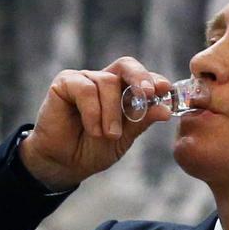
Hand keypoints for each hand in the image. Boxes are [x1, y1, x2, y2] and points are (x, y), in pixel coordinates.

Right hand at [20, 58, 172, 188]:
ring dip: (112, 112)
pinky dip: (93, 112)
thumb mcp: (123, 137)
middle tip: (148, 95)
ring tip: (109, 134)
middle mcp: (102, 81)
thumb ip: (141, 121)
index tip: (165, 89)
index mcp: (120, 91)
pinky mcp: (64, 84)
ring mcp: (83, 80)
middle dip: (140, 78)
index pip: (141, 77)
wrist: (63, 164)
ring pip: (107, 82)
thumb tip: (165, 110)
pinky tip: (93, 129)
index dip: (154, 80)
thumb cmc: (92, 149)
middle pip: (126, 65)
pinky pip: (86, 89)